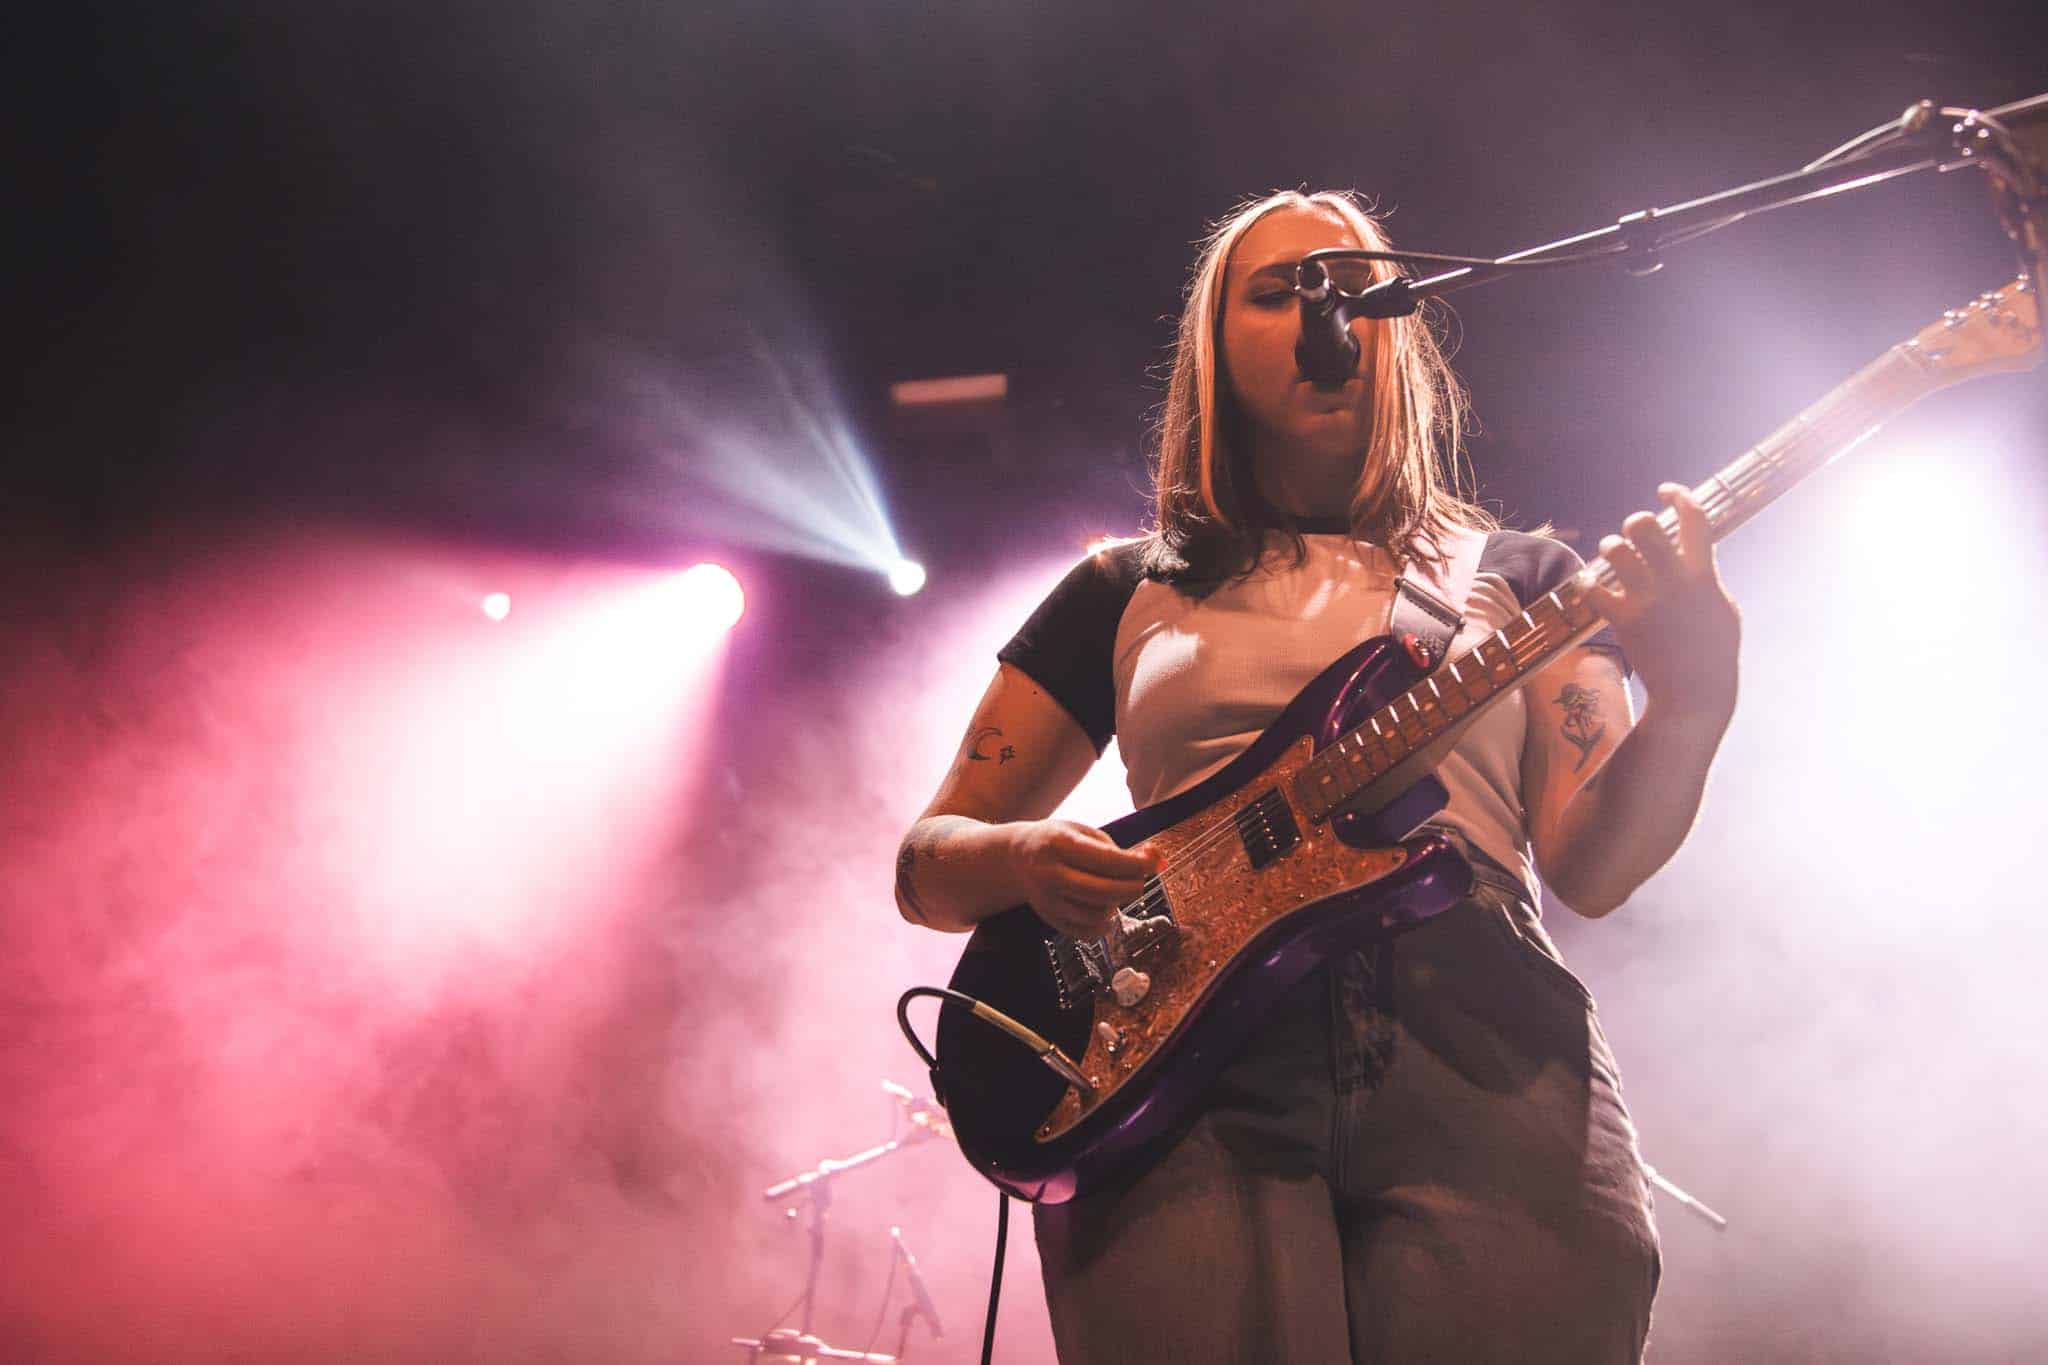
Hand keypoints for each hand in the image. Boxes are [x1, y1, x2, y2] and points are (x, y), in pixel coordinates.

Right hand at [1005, 820, 1163, 939]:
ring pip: (1096, 914)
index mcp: (1058, 843)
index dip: (1137, 865)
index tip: (1155, 865)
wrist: (1018, 858)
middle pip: (1103, 891)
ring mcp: (1046, 899)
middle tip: (1140, 882)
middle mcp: (1049, 873)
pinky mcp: (1049, 918)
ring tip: (1115, 891)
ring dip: (1116, 904)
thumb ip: (1121, 849)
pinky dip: (1104, 924)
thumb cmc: (1062, 842)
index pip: (1107, 860)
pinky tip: (1104, 908)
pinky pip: (1086, 932)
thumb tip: (1159, 861)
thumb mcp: (1086, 834)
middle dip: (1132, 888)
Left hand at [1584, 483, 1740, 722]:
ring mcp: (1647, 601)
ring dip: (1611, 547)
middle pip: (1644, 526)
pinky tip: (1591, 586)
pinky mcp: (1625, 621)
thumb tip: (1697, 551)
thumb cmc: (1712, 649)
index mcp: (1703, 574)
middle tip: (1635, 535)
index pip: (1694, 519)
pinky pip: (1593, 590)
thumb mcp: (1723, 606)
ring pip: (1615, 550)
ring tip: (1615, 558)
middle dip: (1635, 522)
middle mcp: (1674, 582)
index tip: (1665, 491)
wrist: (1695, 691)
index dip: (1678, 495)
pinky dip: (1587, 584)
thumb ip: (1708, 575)